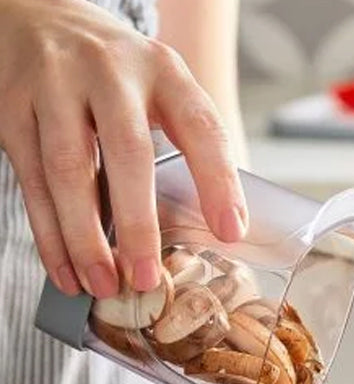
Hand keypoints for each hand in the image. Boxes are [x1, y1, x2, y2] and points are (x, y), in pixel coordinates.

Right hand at [0, 0, 247, 298]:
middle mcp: (109, 72)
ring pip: (67, 170)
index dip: (219, 182)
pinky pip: (30, 182)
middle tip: (145, 278)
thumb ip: (190, 144)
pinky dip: (49, 235)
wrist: (41, 16)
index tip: (230, 233)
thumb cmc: (118, 76)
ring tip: (103, 285)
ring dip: (84, 238)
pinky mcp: (12, 108)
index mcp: (164, 71)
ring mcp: (54, 86)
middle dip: (137, 223)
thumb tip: (223, 228)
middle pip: (126, 151)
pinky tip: (67, 271)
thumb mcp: (164, 89)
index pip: (201, 127)